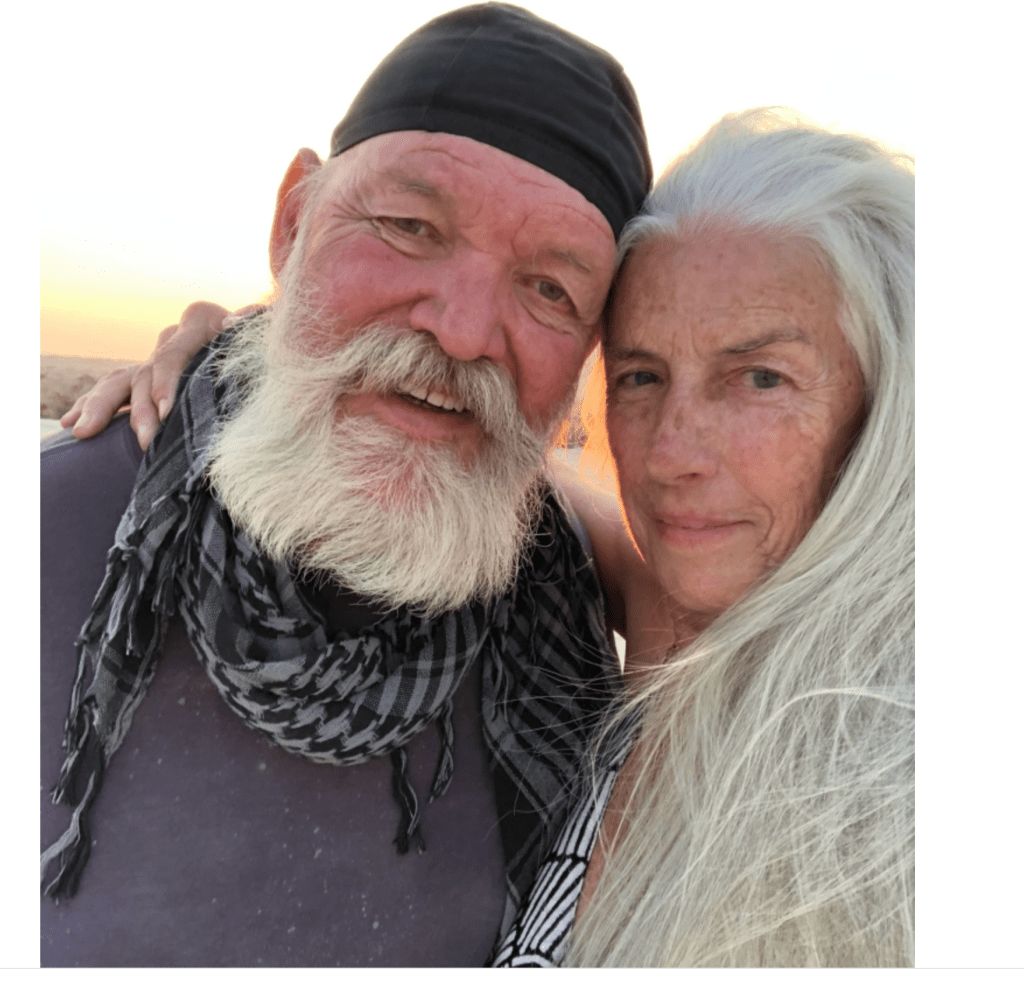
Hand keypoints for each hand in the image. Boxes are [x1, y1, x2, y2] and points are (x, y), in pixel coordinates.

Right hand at [60, 301, 248, 449]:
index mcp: (200, 321)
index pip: (173, 353)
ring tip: (83, 433)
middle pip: (144, 372)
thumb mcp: (266, 336)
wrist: (265, 351)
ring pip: (121, 381)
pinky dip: (91, 406)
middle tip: (145, 442)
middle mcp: (173, 337)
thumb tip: (231, 322)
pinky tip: (73, 425)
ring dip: (100, 408)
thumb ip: (254, 324)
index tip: (166, 413)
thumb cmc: (271, 347)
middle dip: (140, 410)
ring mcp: (157, 359)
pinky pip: (113, 391)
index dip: (166, 382)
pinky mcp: (148, 379)